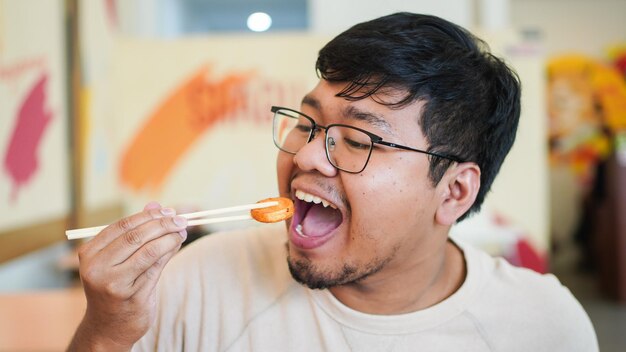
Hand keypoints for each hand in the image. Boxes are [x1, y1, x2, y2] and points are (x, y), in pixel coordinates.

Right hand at [68, 202, 186, 351]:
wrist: (108, 327)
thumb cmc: (114, 286)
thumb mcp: (117, 258)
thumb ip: (135, 232)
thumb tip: (155, 204)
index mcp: (90, 254)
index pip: (122, 226)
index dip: (148, 215)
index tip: (168, 211)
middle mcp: (98, 268)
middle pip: (136, 236)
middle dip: (162, 224)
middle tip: (181, 219)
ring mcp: (114, 283)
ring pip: (149, 251)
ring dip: (170, 237)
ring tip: (182, 231)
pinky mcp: (132, 296)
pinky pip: (156, 267)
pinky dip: (170, 252)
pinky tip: (177, 244)